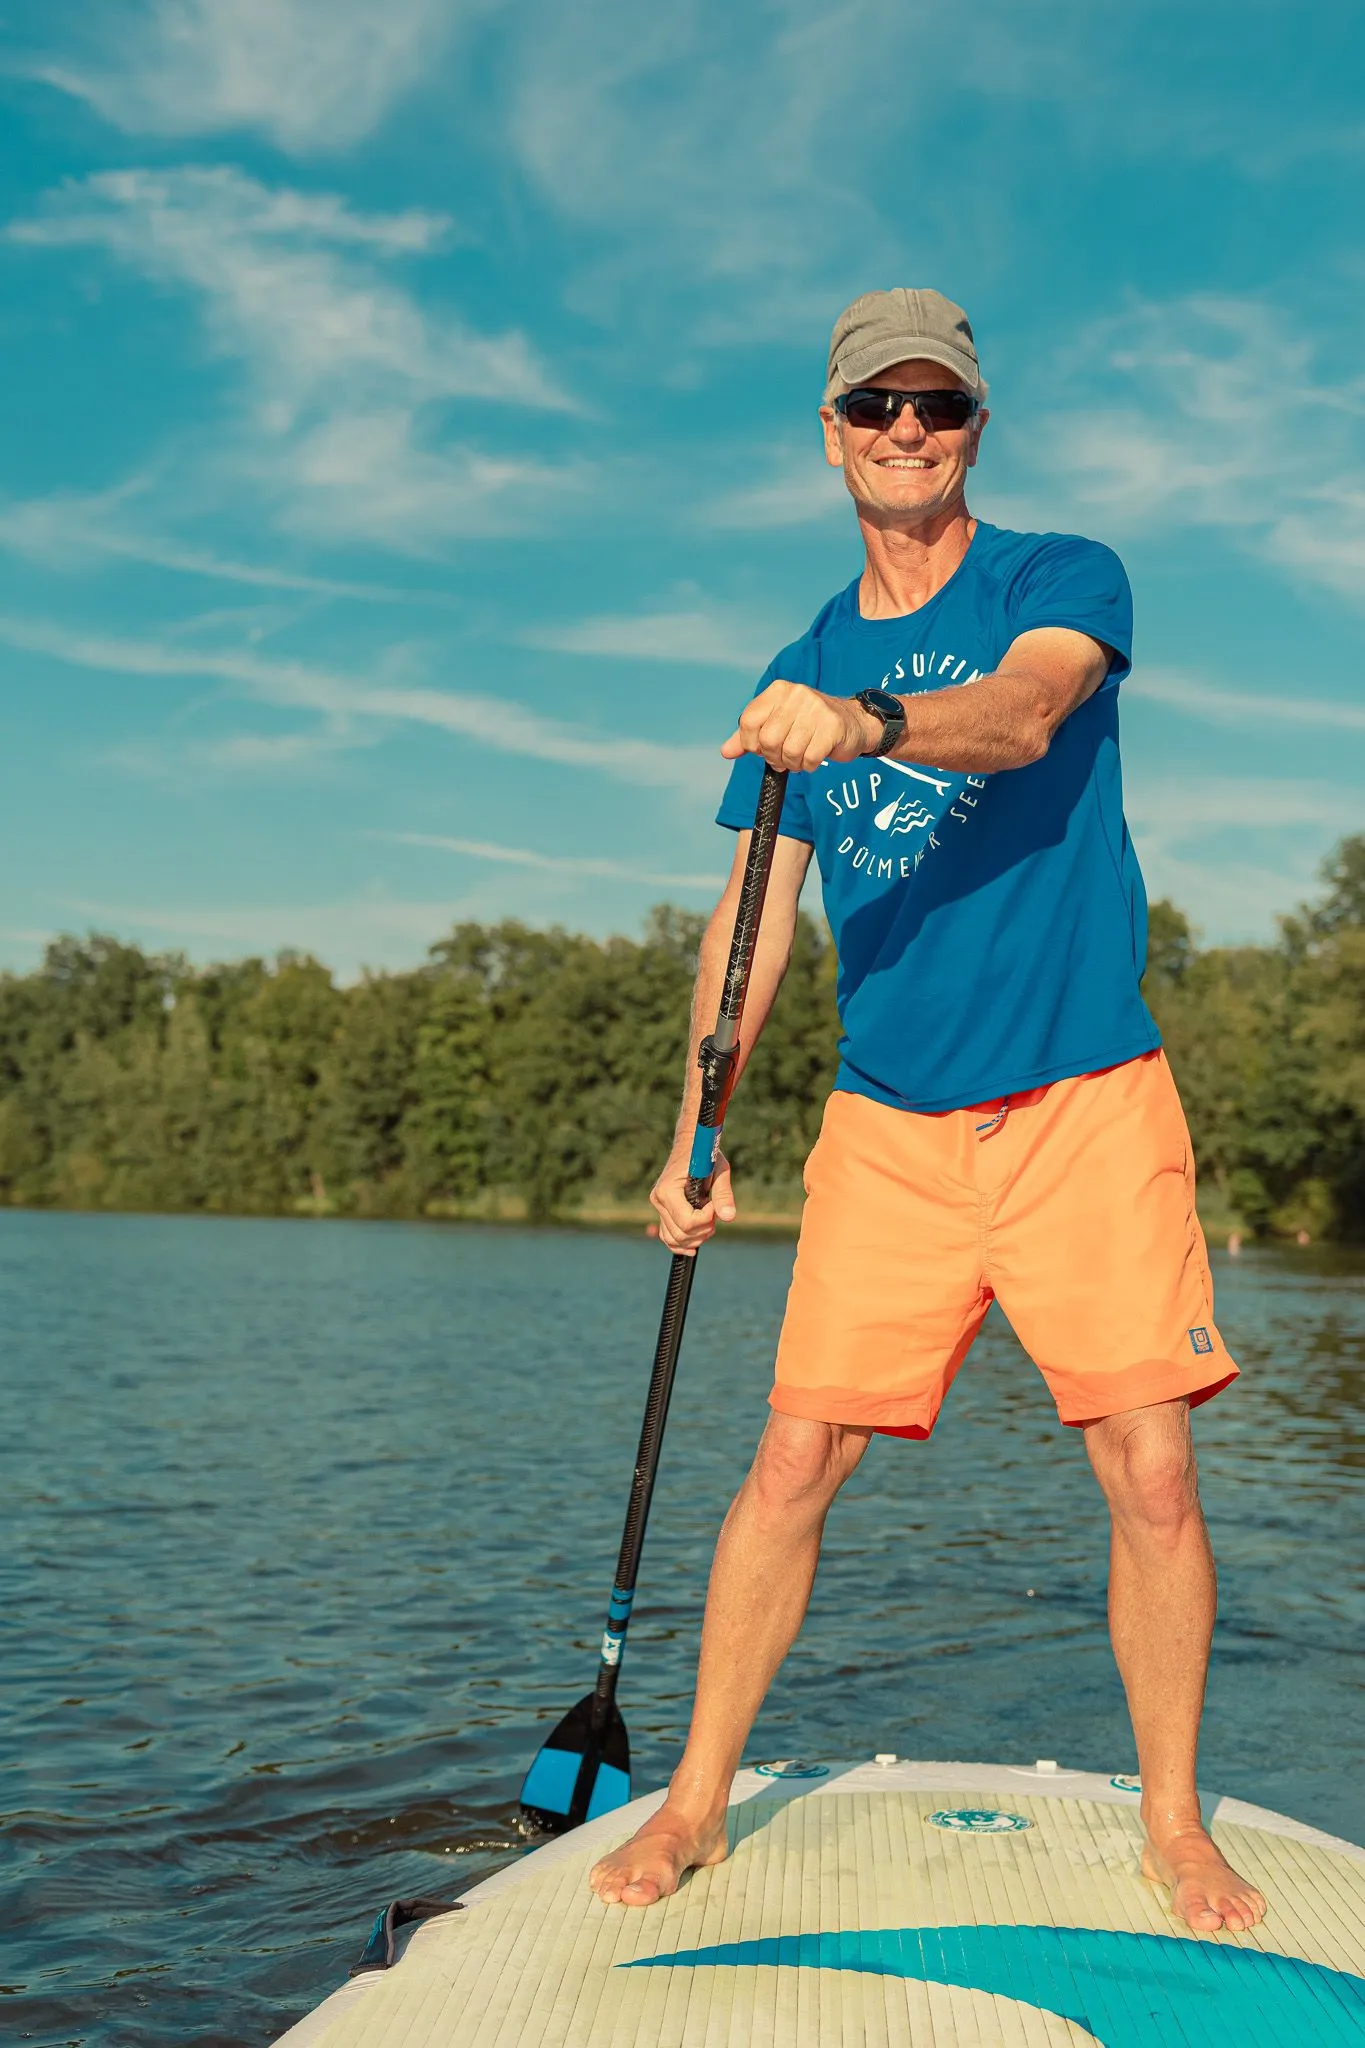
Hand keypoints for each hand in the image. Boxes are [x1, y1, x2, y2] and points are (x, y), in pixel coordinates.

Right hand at [650, 1147, 736, 1253]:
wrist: (691, 1145)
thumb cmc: (705, 1154)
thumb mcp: (720, 1170)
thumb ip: (723, 1194)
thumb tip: (729, 1217)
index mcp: (668, 1190)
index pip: (687, 1222)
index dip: (706, 1219)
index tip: (714, 1205)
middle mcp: (658, 1200)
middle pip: (681, 1234)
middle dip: (703, 1230)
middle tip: (715, 1213)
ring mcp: (658, 1207)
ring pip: (674, 1239)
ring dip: (695, 1238)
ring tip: (709, 1223)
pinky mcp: (662, 1211)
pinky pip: (667, 1236)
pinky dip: (681, 1244)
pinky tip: (695, 1244)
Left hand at [721, 679, 876, 771]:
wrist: (852, 723)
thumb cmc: (809, 725)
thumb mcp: (776, 724)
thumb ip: (749, 737)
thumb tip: (726, 751)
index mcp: (778, 691)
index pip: (748, 721)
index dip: (750, 744)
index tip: (761, 749)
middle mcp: (796, 695)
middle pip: (768, 740)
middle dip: (773, 757)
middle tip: (784, 757)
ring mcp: (816, 709)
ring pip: (788, 751)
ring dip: (792, 763)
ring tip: (799, 757)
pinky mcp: (832, 727)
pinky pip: (808, 759)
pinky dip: (808, 766)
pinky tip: (813, 757)